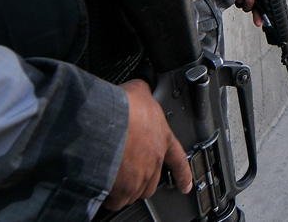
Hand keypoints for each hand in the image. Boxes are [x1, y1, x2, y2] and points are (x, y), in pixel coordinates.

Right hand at [104, 79, 191, 209]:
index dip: (183, 174)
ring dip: (125, 189)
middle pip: (152, 182)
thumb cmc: (123, 107)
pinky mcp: (121, 188)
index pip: (178, 160)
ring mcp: (139, 177)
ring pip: (134, 192)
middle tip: (129, 173)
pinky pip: (115, 199)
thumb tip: (141, 87)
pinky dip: (109, 197)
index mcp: (162, 138)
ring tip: (112, 179)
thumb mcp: (139, 91)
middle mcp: (154, 161)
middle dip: (142, 180)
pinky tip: (102, 188)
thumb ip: (143, 93)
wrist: (105, 121)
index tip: (186, 185)